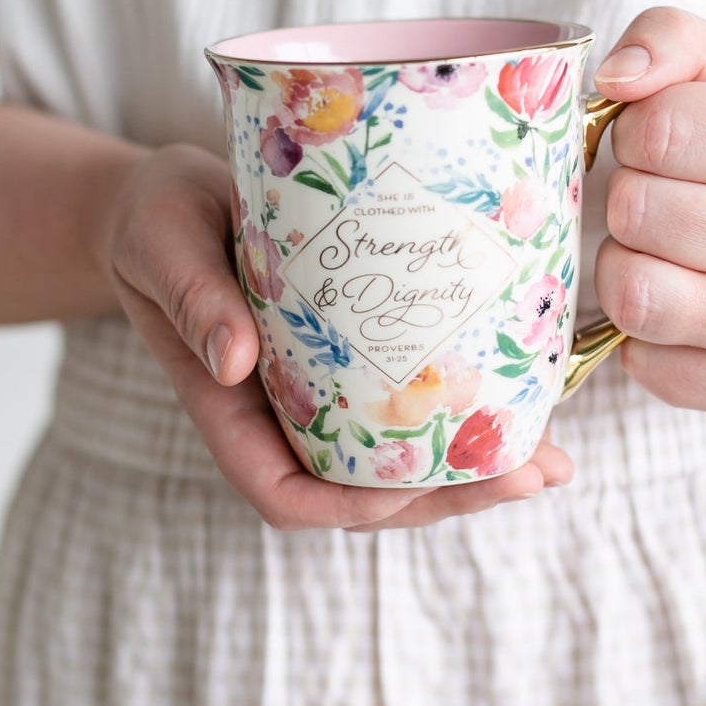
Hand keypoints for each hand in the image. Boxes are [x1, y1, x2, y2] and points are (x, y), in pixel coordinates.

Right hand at [87, 144, 573, 529]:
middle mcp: (282, 417)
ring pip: (400, 459)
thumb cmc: (154, 221)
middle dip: (449, 496)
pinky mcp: (355, 357)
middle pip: (365, 492)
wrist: (166, 199)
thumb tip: (232, 363)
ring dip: (474, 466)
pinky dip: (465, 410)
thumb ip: (191, 299)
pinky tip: (526, 395)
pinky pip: (410, 404)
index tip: (415, 490)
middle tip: (532, 475)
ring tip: (550, 457)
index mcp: (229, 412)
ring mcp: (322, 393)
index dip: (352, 507)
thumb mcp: (163, 245)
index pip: (287, 494)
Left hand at [591, 9, 705, 415]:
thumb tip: (615, 78)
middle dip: (628, 196)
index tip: (660, 141)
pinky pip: (641, 362)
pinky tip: (674, 306)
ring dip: (621, 265)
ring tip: (655, 252)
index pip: (663, 126)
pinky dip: (635, 335)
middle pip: (639, 209)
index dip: (637, 129)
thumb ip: (670, 40)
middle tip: (659, 200)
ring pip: (633, 291)